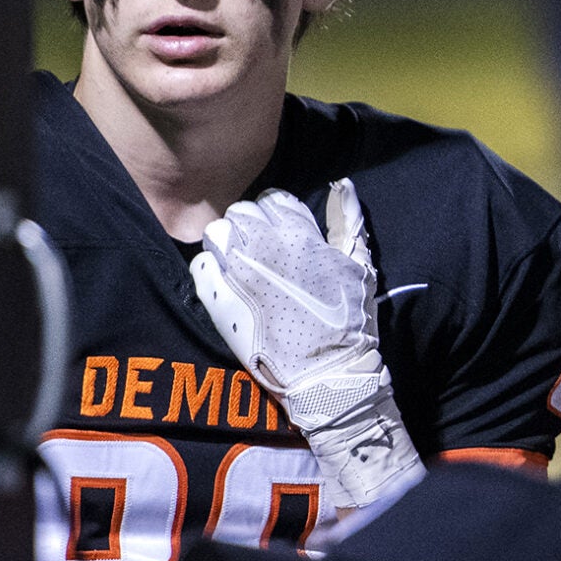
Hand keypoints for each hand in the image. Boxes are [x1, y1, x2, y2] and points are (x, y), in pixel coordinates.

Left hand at [191, 179, 424, 510]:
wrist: (327, 375)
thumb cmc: (349, 323)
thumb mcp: (359, 266)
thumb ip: (347, 221)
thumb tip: (341, 185)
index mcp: (301, 234)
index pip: (273, 200)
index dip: (276, 218)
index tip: (282, 238)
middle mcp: (266, 246)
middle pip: (241, 213)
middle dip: (249, 229)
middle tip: (261, 255)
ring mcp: (238, 270)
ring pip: (216, 233)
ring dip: (226, 246)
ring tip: (241, 269)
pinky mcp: (217, 298)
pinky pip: (201, 265)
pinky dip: (210, 272)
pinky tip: (226, 287)